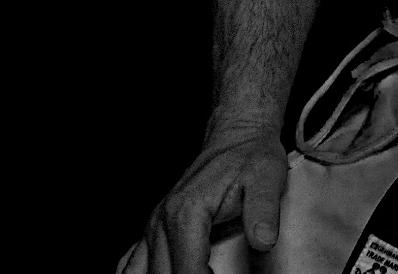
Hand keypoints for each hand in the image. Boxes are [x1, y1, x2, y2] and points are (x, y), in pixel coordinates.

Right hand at [117, 119, 286, 273]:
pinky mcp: (153, 231)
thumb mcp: (267, 176)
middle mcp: (162, 222)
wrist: (237, 136)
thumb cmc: (251, 156)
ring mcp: (154, 227)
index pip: (187, 272)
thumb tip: (263, 242)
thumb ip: (263, 210)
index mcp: (186, 212)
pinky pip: (130, 265)